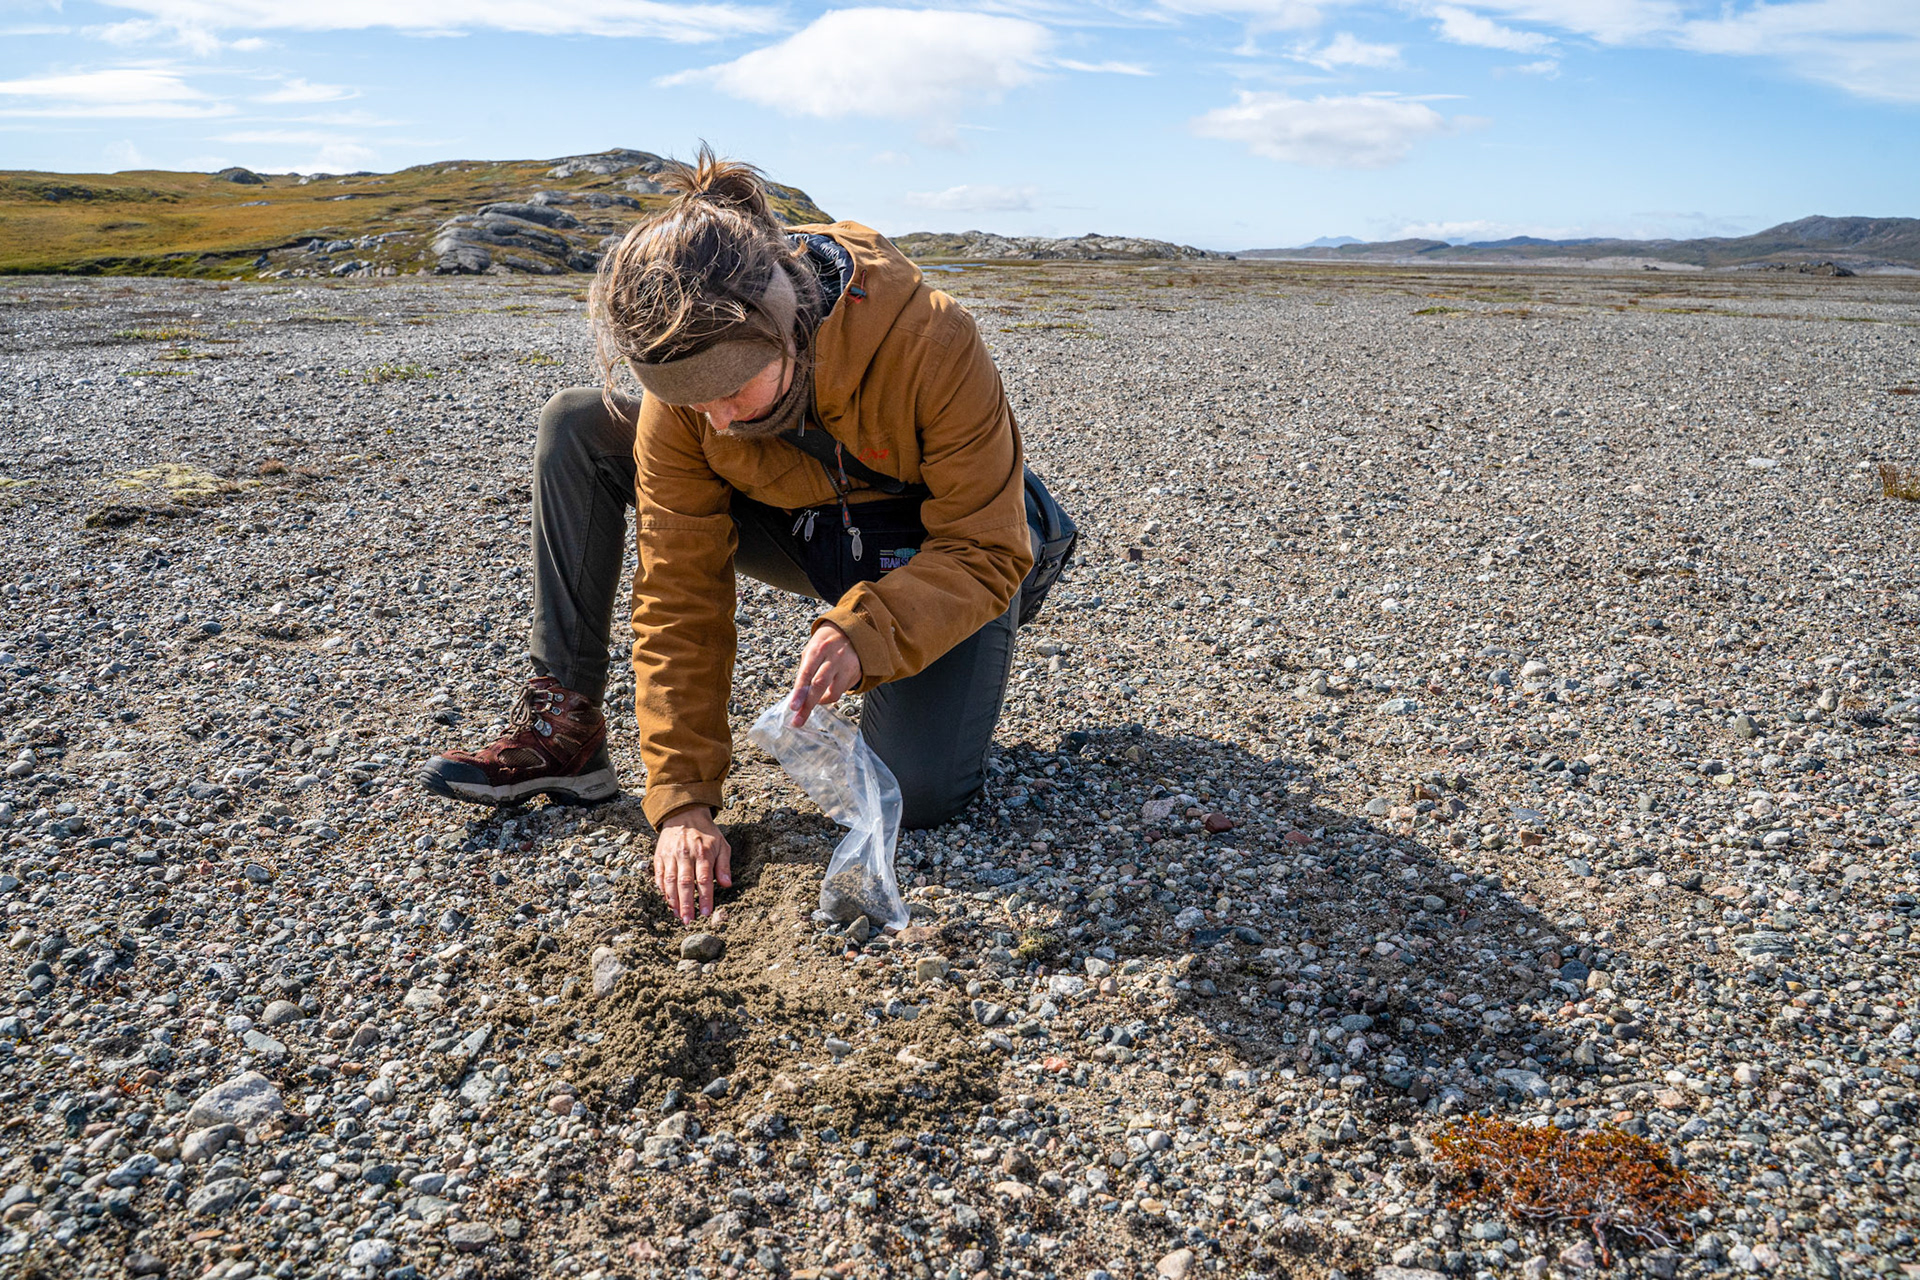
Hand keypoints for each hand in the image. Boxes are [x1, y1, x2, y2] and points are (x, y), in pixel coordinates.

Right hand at [653, 806, 731, 923]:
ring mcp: (670, 855)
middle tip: (689, 920)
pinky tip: (668, 901)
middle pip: (685, 883)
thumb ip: (724, 865)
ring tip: (678, 915)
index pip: (704, 879)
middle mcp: (685, 854)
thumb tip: (727, 885)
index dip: (705, 897)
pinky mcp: (659, 856)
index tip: (707, 913)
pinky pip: (659, 875)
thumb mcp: (722, 844)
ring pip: (670, 881)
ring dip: (673, 900)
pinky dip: (662, 889)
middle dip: (687, 904)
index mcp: (703, 852)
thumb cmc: (706, 833)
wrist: (684, 814)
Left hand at [788, 623, 861, 726]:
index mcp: (818, 649)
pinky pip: (842, 691)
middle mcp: (834, 657)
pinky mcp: (856, 673)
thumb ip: (805, 671)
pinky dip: (832, 694)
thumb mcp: (811, 649)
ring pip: (834, 693)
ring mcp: (847, 666)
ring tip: (815, 701)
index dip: (799, 692)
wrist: (853, 631)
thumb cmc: (825, 643)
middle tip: (798, 720)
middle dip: (808, 705)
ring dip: (821, 702)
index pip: (806, 673)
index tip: (793, 707)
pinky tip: (829, 688)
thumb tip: (798, 696)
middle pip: (820, 685)